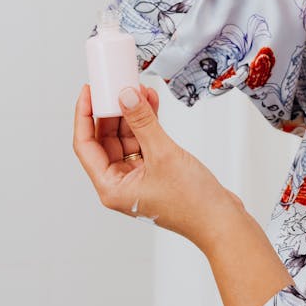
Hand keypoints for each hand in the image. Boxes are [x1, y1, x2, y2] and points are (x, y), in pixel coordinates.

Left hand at [73, 82, 243, 252]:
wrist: (221, 220)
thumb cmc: (192, 202)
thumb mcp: (163, 154)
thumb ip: (142, 122)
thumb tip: (125, 96)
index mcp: (112, 187)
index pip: (86, 145)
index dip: (84, 115)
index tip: (89, 91)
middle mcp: (120, 183)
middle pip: (105, 140)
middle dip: (112, 110)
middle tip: (115, 85)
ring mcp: (138, 177)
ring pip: (126, 138)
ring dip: (131, 114)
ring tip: (137, 89)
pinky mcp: (155, 171)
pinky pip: (143, 141)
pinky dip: (146, 123)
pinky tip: (150, 103)